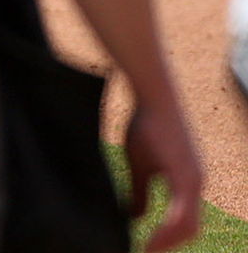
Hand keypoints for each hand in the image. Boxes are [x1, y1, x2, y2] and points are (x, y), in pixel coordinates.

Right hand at [124, 99, 202, 251]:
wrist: (154, 97)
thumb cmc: (145, 125)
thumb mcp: (140, 164)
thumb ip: (140, 192)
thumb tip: (136, 216)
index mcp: (187, 182)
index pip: (184, 223)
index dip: (166, 240)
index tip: (144, 249)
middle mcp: (196, 184)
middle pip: (189, 230)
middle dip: (166, 245)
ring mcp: (194, 179)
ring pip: (188, 226)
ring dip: (166, 242)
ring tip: (146, 251)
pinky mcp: (186, 174)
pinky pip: (181, 213)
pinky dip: (166, 230)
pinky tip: (150, 238)